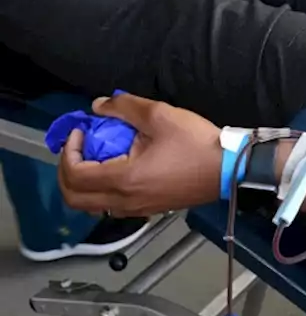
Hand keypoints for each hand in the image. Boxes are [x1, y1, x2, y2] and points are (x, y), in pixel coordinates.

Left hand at [57, 92, 222, 217]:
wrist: (228, 168)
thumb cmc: (196, 143)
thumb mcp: (161, 116)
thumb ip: (125, 107)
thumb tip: (99, 105)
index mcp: (123, 179)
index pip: (75, 174)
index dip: (69, 152)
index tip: (81, 132)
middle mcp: (124, 201)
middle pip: (74, 197)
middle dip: (68, 170)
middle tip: (79, 148)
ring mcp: (135, 209)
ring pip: (90, 205)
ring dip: (82, 183)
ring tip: (96, 159)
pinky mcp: (147, 210)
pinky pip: (109, 207)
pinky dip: (100, 191)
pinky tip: (117, 170)